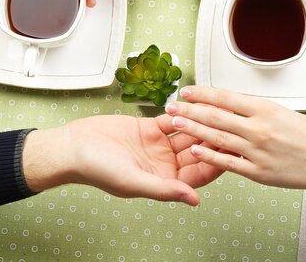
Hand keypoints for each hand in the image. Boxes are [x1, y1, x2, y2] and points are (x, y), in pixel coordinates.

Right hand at [21, 114, 222, 205]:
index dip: (217, 162)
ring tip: (217, 112)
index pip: (199, 174)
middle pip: (197, 152)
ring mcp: (157, 146)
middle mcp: (164, 165)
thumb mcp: (133, 181)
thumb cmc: (96, 169)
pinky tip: (192, 104)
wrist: (73, 146)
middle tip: (230, 124)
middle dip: (213, 138)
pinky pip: (171, 120)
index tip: (232, 149)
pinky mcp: (148, 128)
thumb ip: (165, 190)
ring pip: (187, 134)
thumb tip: (194, 200)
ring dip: (200, 123)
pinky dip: (181, 112)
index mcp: (164, 182)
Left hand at [165, 86, 305, 192]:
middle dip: (190, 110)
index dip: (202, 93)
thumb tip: (229, 105)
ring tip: (176, 123)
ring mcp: (258, 151)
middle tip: (171, 106)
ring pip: (218, 138)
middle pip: (216, 116)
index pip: (225, 97)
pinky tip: (195, 149)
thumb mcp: (284, 112)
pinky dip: (210, 156)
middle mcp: (260, 128)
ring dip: (193, 129)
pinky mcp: (259, 172)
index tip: (186, 90)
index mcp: (266, 109)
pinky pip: (229, 163)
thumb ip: (255, 110)